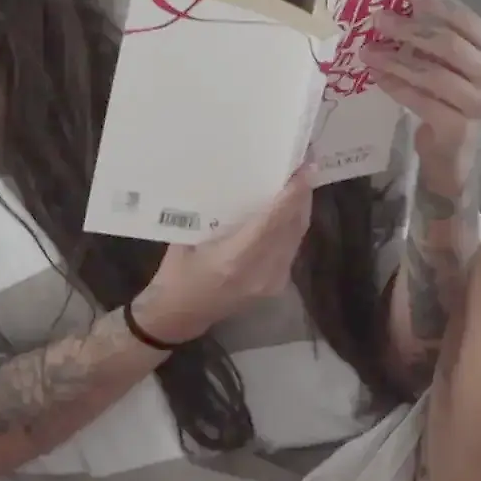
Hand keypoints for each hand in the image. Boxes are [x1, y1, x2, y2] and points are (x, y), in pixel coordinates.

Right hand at [135, 163, 315, 344]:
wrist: (178, 317)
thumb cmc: (175, 276)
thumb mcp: (187, 240)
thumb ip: (214, 215)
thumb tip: (236, 180)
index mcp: (234, 260)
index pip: (273, 221)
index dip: (293, 193)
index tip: (305, 166)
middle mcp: (260, 272)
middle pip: (293, 227)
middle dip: (302, 194)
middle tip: (305, 163)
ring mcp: (272, 282)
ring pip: (296, 238)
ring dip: (301, 209)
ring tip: (301, 180)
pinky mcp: (276, 286)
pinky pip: (291, 249)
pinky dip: (293, 226)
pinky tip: (291, 209)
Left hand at [360, 0, 480, 160]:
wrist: (450, 143)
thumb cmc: (445, 90)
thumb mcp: (441, 56)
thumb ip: (428, 31)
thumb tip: (395, 3)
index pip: (467, 19)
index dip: (439, 4)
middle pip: (451, 45)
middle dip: (411, 31)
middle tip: (378, 20)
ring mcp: (479, 103)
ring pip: (435, 76)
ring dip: (397, 61)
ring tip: (368, 52)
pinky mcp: (460, 128)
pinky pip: (423, 103)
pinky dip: (398, 88)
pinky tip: (378, 77)